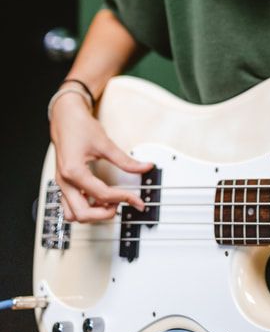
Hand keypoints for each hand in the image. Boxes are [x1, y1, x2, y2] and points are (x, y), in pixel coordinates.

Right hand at [50, 92, 151, 222]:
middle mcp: (64, 181)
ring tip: (109, 203)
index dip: (123, 198)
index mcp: (74, 171)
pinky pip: (70, 205)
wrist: (65, 117)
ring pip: (72, 214)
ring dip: (91, 214)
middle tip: (121, 204)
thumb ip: (125, 160)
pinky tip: (99, 199)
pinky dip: (84, 207)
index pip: (102, 194)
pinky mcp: (63, 183)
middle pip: (82, 214)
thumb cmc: (80, 127)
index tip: (136, 199)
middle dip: (104, 214)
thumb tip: (145, 167)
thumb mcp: (105, 143)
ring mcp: (61, 184)